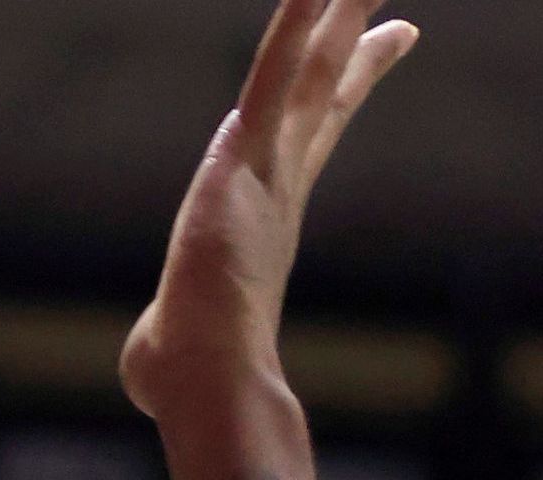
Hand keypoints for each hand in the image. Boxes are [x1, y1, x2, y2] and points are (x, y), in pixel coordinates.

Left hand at [121, 0, 417, 424]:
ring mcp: (268, 164)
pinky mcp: (241, 157)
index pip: (316, 126)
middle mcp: (280, 178)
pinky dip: (292, 26)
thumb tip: (151, 374)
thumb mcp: (174, 341)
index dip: (350, 80)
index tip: (390, 42)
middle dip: (356, 27)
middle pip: (325, 83)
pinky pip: (269, 75)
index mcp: (270, 208)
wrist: (208, 380)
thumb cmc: (186, 378)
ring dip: (335, 10)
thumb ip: (170, 335)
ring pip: (308, 66)